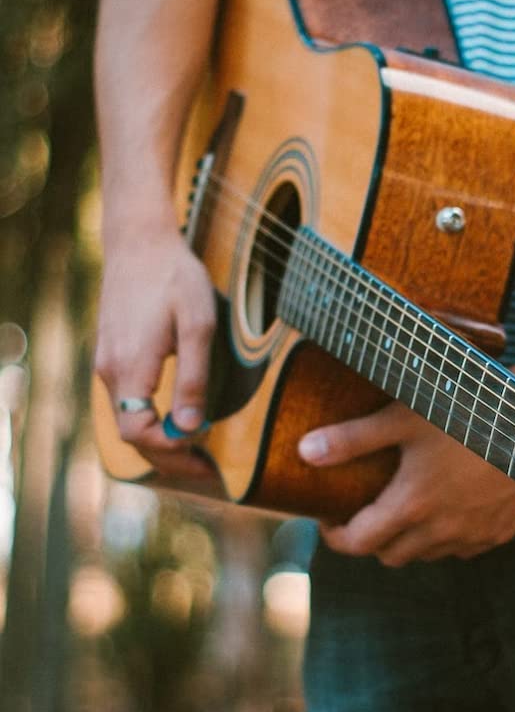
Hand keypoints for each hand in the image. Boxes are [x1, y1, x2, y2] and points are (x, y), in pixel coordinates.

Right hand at [94, 226, 215, 477]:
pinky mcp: (113, 355)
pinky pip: (129, 402)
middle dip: (170, 458)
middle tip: (210, 470)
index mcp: (129, 368)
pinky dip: (152, 421)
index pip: (139, 434)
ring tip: (199, 452)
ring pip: (129, 420)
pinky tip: (178, 421)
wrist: (140, 241)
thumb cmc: (175, 279)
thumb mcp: (198, 326)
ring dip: (161, 442)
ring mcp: (108, 363)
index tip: (208, 461)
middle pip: (132, 435)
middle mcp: (110, 371)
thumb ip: (193, 378)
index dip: (172, 454)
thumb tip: (192, 428)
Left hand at [299, 403, 514, 565]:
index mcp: (410, 506)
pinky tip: (450, 507)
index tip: (329, 520)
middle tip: (368, 510)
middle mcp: (439, 532)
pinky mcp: (500, 533)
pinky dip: (447, 537)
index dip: (336, 536)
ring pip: (426, 555)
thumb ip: (352, 438)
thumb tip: (304, 451)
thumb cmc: (469, 414)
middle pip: (390, 555)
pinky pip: (462, 548)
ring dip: (410, 539)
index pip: (358, 543)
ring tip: (409, 506)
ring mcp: (473, 536)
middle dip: (372, 539)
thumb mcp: (404, 419)